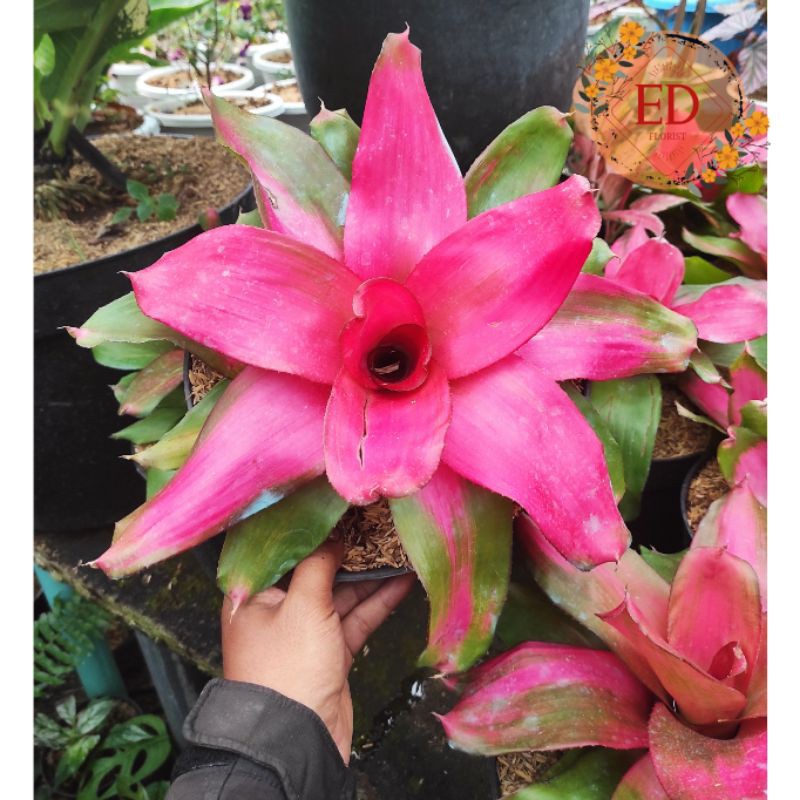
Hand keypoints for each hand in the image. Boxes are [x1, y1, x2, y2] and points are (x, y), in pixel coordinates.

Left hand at [221, 537, 414, 762]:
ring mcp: (306, 631)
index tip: (339, 505)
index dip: (312, 527)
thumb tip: (334, 536)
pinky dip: (378, 601)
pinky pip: (356, 618)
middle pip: (316, 569)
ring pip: (341, 593)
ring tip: (399, 546)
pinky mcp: (330, 652)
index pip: (284, 550)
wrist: (295, 740)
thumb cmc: (286, 668)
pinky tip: (403, 581)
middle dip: (349, 550)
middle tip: (377, 523)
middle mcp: (277, 608)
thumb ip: (319, 563)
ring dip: (371, 575)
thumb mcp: (302, 605)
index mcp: (254, 593)